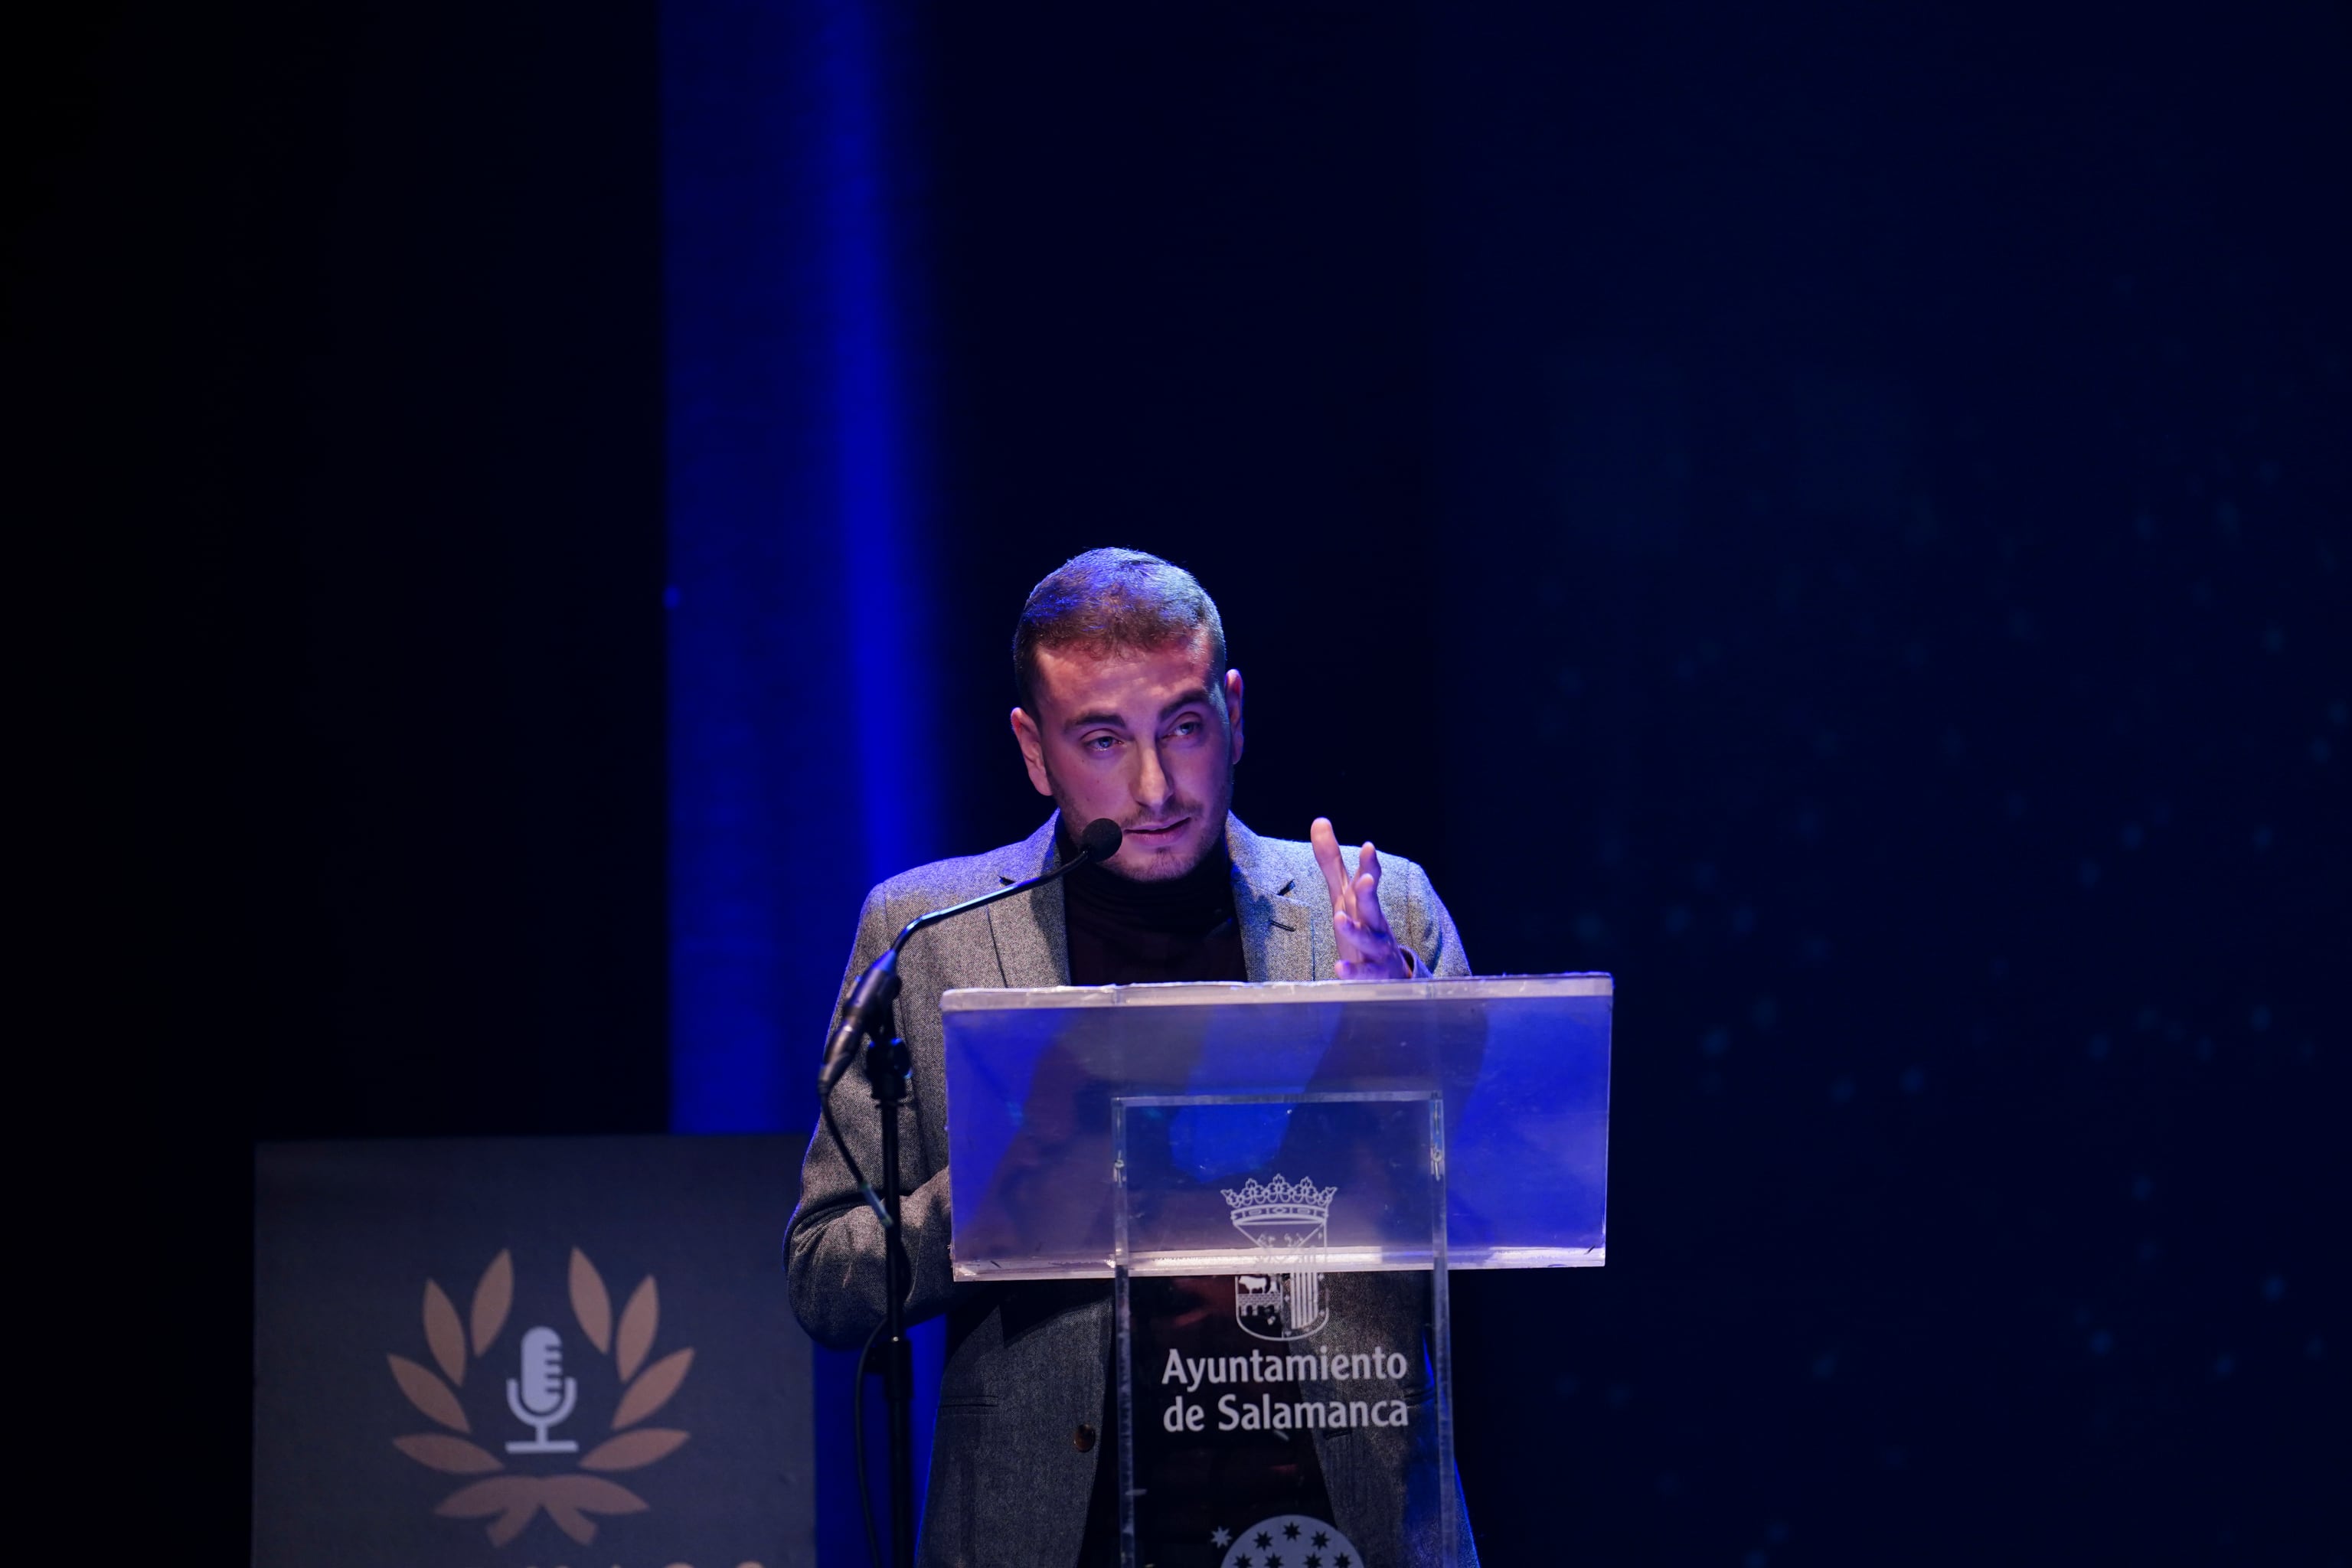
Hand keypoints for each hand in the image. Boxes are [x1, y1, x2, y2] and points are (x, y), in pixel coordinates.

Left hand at [1310, 818, 1411, 979]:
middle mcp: (1374, 923)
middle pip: (1372, 907)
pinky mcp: (1374, 975)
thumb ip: (1331, 861)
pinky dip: (1353, 971)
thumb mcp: (1344, 893)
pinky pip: (1364, 974)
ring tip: (1339, 919)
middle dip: (1369, 893)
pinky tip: (1338, 967)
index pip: (1368, 880)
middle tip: (1365, 880)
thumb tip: (1319, 820)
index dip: (1369, 865)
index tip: (1368, 848)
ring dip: (1356, 930)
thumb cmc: (1363, 925)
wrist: (1390, 971)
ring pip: (1370, 940)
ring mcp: (1377, 950)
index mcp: (1366, 903)